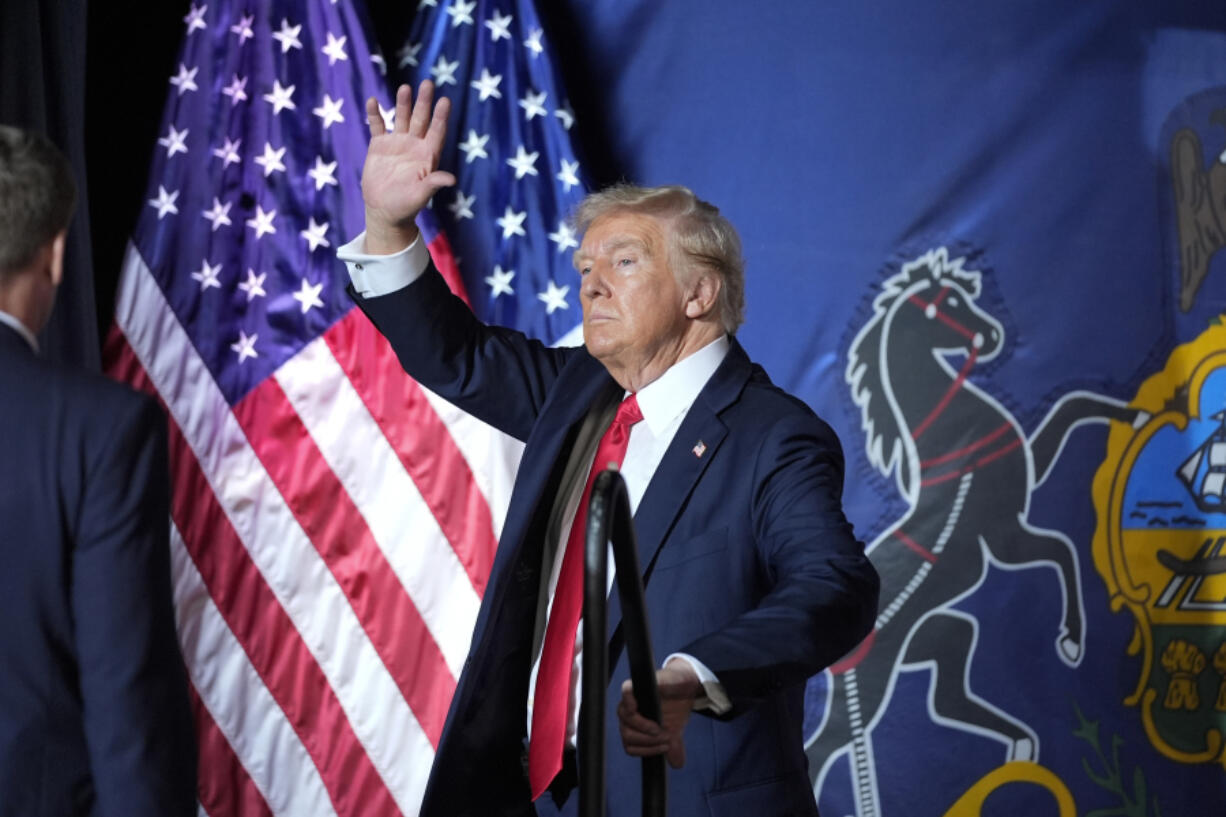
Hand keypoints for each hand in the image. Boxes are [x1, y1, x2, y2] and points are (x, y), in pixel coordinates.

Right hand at [361, 81, 455, 253]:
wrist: (384, 210)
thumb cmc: (407, 206)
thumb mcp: (421, 195)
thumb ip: (433, 183)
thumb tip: (451, 179)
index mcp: (427, 155)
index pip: (436, 132)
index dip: (441, 117)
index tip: (445, 101)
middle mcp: (414, 145)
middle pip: (421, 119)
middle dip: (424, 102)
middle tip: (428, 83)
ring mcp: (397, 143)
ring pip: (401, 118)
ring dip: (403, 103)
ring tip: (405, 87)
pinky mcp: (379, 146)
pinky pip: (378, 126)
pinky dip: (375, 114)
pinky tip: (373, 101)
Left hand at [617, 659, 702, 768]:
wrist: (686, 687)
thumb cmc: (676, 708)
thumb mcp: (675, 732)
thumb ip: (673, 748)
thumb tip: (677, 764)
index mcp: (633, 727)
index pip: (629, 746)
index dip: (647, 751)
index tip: (664, 748)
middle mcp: (628, 713)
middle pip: (627, 735)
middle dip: (648, 741)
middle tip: (666, 738)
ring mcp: (630, 699)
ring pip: (626, 718)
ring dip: (645, 728)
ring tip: (662, 728)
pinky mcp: (636, 685)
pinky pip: (626, 692)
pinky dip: (630, 702)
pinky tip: (643, 709)